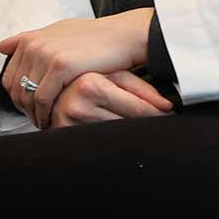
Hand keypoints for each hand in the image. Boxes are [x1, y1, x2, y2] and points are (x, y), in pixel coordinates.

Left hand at [0, 10, 154, 129]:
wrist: (122, 36)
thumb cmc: (94, 38)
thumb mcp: (57, 32)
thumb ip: (29, 40)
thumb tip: (1, 46)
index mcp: (30, 40)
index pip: (9, 78)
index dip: (18, 98)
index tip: (30, 110)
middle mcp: (34, 46)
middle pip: (16, 89)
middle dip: (25, 109)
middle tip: (38, 120)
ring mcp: (46, 55)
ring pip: (29, 96)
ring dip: (35, 114)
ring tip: (46, 124)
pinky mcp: (61, 66)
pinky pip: (44, 98)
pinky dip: (46, 114)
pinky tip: (54, 121)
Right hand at [44, 69, 172, 129]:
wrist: (50, 82)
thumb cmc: (86, 75)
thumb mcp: (114, 75)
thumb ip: (142, 89)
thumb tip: (167, 107)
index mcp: (90, 85)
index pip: (137, 109)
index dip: (156, 114)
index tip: (167, 115)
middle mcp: (77, 105)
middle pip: (127, 125)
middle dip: (141, 123)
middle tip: (148, 118)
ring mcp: (67, 123)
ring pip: (114, 135)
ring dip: (124, 131)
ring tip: (121, 118)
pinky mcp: (61, 134)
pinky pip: (96, 143)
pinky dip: (106, 138)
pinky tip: (107, 129)